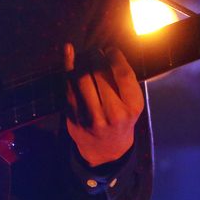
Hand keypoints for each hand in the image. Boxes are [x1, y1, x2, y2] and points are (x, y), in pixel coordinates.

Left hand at [63, 43, 142, 166]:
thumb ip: (125, 80)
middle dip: (96, 56)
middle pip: (100, 73)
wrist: (105, 148)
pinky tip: (68, 53)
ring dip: (82, 61)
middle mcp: (113, 113)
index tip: (110, 50)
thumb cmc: (121, 119)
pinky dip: (67, 67)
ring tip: (85, 57)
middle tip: (95, 52)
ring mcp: (91, 117)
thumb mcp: (132, 103)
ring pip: (81, 78)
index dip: (115, 57)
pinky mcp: (74, 117)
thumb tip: (108, 50)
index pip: (123, 74)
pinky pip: (68, 86)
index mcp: (131, 107)